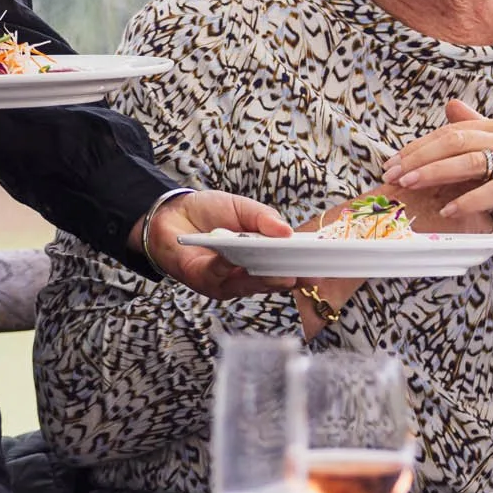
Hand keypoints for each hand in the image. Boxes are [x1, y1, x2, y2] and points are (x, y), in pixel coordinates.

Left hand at [138, 189, 295, 299]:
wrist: (171, 213)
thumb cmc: (209, 212)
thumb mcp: (242, 208)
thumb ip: (264, 218)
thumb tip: (287, 232)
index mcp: (261, 257)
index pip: (287, 267)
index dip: (304, 268)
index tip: (322, 265)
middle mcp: (246, 274)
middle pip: (273, 281)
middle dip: (290, 275)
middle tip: (307, 271)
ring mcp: (226, 282)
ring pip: (249, 283)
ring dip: (263, 275)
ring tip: (281, 268)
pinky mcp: (204, 281)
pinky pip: (219, 275)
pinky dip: (227, 264)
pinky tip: (233, 255)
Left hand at [384, 99, 492, 254]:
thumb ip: (484, 129)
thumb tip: (449, 108)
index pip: (454, 129)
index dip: (420, 145)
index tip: (395, 160)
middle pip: (455, 140)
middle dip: (418, 156)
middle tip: (391, 173)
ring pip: (470, 161)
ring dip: (434, 173)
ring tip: (409, 185)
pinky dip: (468, 200)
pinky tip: (449, 210)